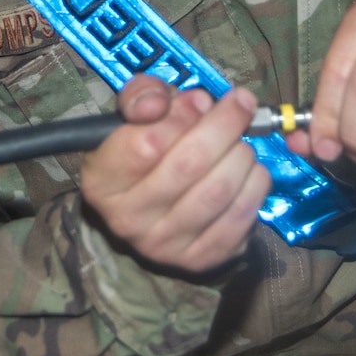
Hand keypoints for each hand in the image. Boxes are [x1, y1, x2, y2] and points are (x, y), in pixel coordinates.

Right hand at [81, 75, 269, 272]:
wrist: (152, 207)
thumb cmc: (143, 149)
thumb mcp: (132, 115)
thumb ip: (141, 96)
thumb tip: (169, 103)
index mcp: (101, 181)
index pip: (147, 144)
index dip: (182, 115)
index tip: (201, 99)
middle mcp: (126, 220)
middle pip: (189, 165)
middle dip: (224, 125)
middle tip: (240, 104)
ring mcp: (163, 245)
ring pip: (219, 189)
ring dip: (242, 154)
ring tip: (240, 141)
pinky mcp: (199, 260)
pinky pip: (241, 216)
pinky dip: (255, 185)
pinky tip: (249, 170)